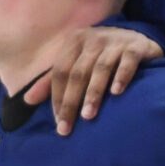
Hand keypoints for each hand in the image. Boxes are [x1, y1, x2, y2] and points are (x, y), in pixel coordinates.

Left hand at [25, 26, 163, 134]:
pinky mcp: (136, 46)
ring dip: (93, 93)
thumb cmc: (101, 55)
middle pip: (78, 72)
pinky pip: (128, 62)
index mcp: (74, 41)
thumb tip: (27, 100)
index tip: (57, 121)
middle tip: (67, 127)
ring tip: (88, 116)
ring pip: (101, 68)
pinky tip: (117, 93)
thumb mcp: (76, 63)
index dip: (56, 97)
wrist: (137, 39)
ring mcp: (116, 41)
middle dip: (71, 101)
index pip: (60, 72)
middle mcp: (93, 38)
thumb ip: (52, 80)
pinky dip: (122, 77)